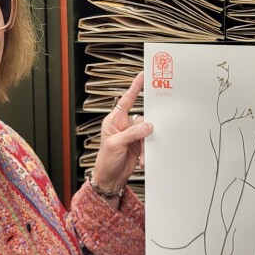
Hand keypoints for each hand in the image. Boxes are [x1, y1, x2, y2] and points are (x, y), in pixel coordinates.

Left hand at [92, 73, 152, 193]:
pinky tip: (142, 159)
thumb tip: (148, 125)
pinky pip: (149, 143)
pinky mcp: (139, 145)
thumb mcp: (116, 144)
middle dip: (145, 129)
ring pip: (148, 132)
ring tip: (140, 155)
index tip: (142, 76)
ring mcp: (132, 135)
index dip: (135, 88)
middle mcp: (124, 126)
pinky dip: (147, 151)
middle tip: (146, 135)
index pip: (126, 100)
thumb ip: (132, 133)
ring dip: (145, 145)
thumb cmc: (106, 160)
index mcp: (114, 120)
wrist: (110, 178)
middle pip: (142, 118)